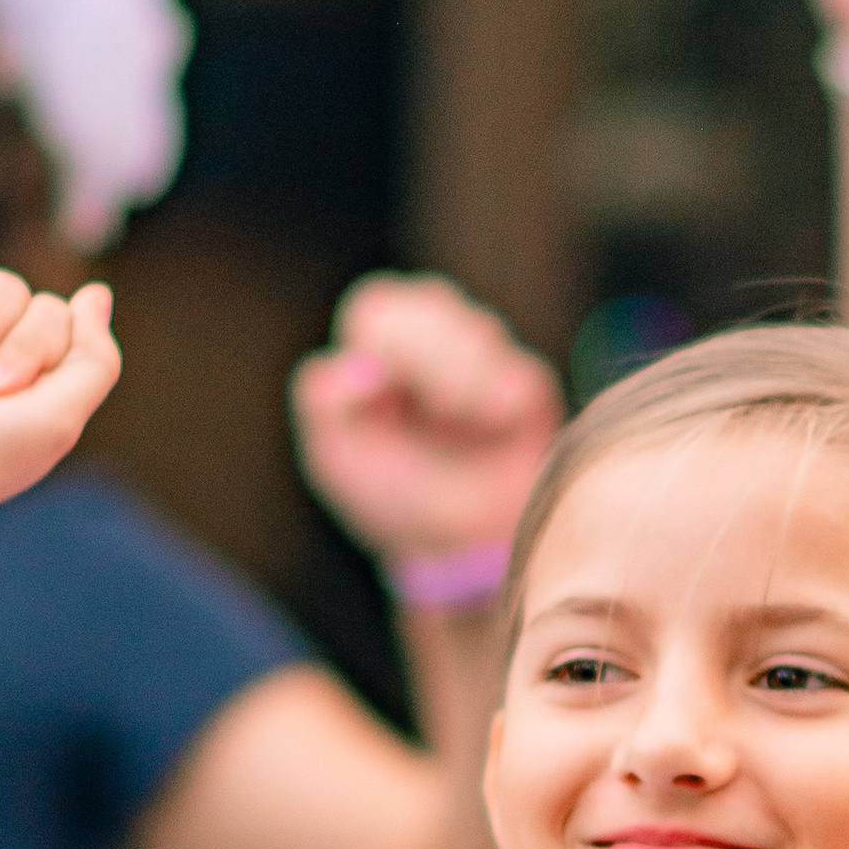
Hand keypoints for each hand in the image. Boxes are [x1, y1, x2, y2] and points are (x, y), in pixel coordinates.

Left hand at [292, 275, 561, 563]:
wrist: (457, 543)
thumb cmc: (389, 492)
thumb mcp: (335, 454)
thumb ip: (324, 400)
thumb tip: (362, 366)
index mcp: (374, 345)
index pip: (380, 311)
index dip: (392, 348)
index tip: (391, 393)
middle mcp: (427, 334)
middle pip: (433, 305)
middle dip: (437, 361)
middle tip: (444, 412)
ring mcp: (479, 354)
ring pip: (479, 332)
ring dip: (470, 383)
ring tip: (467, 428)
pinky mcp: (524, 382)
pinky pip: (520, 376)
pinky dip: (508, 402)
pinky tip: (500, 430)